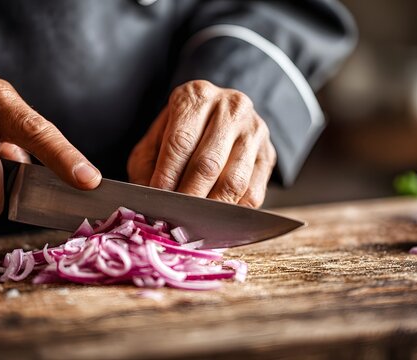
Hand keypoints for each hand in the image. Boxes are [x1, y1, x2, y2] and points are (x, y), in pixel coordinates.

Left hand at [128, 80, 275, 207]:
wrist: (221, 115)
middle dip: (188, 197)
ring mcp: (254, 131)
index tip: (156, 200)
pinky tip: (215, 219)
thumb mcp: (156, 138)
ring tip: (193, 222)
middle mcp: (230, 107)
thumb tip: (148, 198)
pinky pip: (252, 194)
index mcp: (196, 97)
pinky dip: (232, 213)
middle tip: (173, 218)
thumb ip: (148, 165)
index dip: (166, 177)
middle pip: (208, 164)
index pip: (180, 142)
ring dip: (210, 208)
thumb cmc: (182, 132)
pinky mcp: (268, 155)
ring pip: (233, 182)